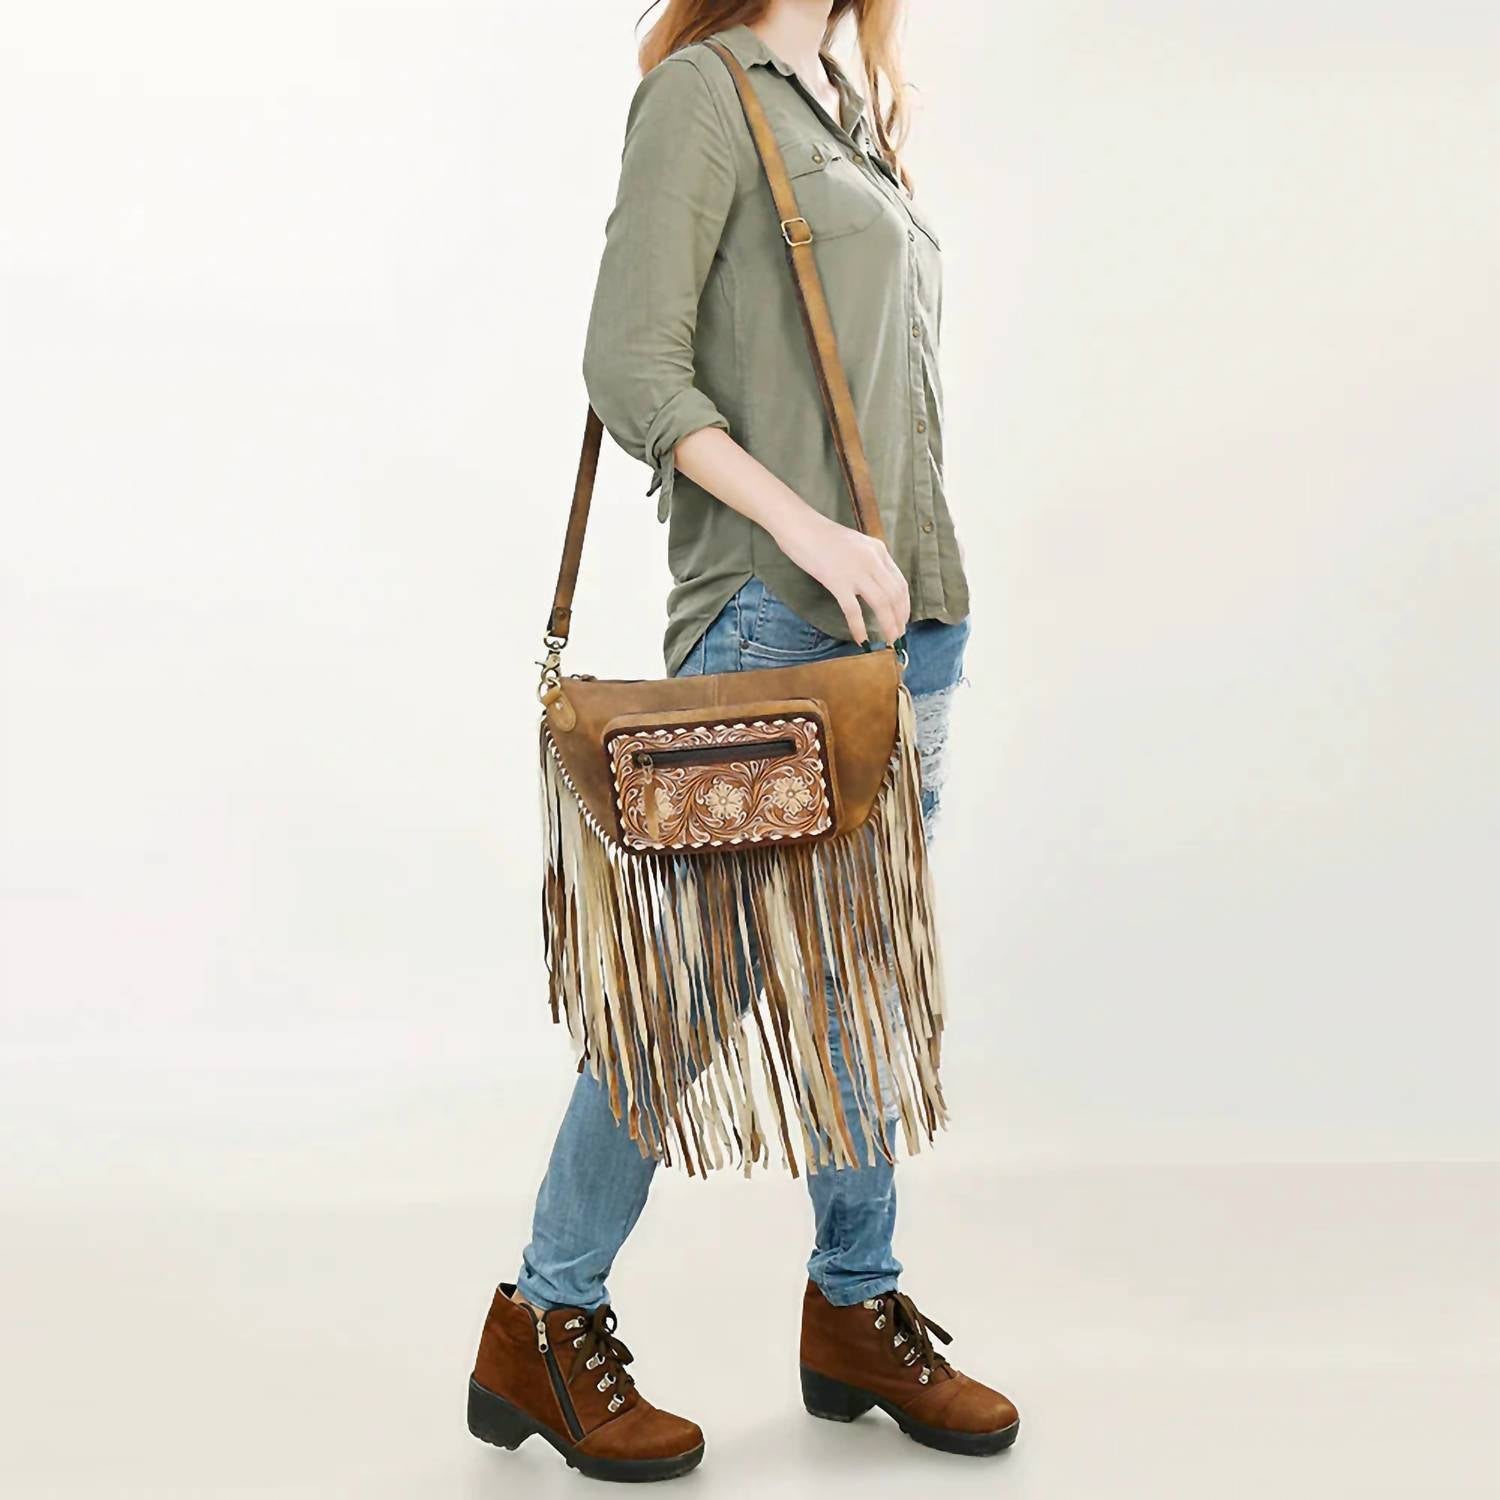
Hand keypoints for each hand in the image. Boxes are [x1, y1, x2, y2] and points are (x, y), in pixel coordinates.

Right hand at [771, 506, 910, 645]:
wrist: (799, 526)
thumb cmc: (822, 535)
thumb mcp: (855, 544)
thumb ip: (868, 561)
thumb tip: (874, 585)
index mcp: (878, 550)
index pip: (900, 582)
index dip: (905, 605)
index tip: (902, 620)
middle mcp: (872, 560)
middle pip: (895, 596)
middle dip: (899, 619)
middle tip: (898, 637)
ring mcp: (855, 571)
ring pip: (881, 604)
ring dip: (888, 625)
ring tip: (889, 641)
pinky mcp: (837, 581)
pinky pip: (853, 610)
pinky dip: (859, 627)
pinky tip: (861, 640)